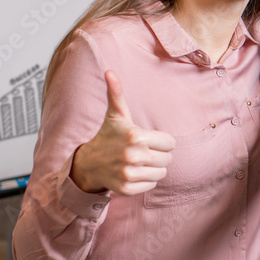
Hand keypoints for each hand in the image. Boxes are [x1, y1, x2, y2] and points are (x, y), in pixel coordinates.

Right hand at [69, 70, 175, 195]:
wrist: (88, 163)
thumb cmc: (108, 136)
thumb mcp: (115, 115)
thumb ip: (116, 93)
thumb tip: (109, 71)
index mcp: (136, 136)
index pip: (170, 143)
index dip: (162, 141)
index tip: (148, 139)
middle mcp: (133, 156)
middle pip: (168, 159)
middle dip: (159, 155)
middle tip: (143, 151)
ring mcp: (129, 174)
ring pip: (162, 173)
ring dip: (153, 168)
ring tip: (139, 162)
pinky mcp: (127, 188)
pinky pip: (152, 185)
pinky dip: (146, 181)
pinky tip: (133, 173)